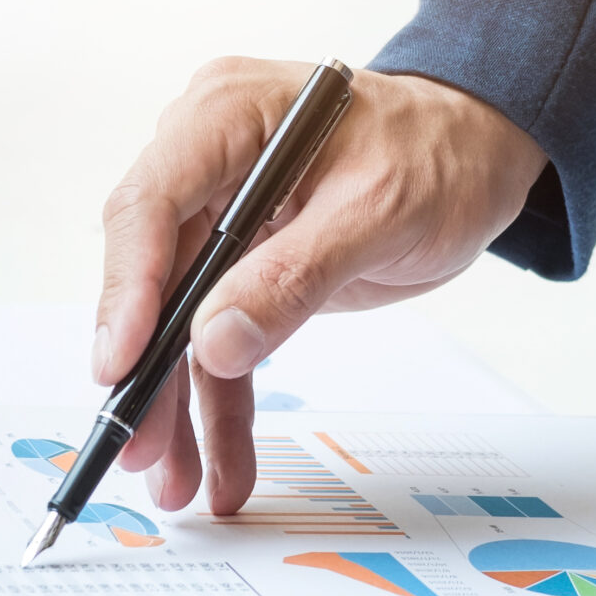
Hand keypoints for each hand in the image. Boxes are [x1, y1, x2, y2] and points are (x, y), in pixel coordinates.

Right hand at [94, 57, 546, 512]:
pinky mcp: (241, 265)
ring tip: (176, 480)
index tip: (122, 362)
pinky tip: (219, 462)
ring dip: (176, 405)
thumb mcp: (381, 209)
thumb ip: (297, 273)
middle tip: (138, 444)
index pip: (151, 202)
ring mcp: (220, 217)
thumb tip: (216, 340)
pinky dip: (218, 402)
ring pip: (178, 322)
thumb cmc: (437, 153)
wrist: (473, 154)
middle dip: (146, 370)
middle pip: (153, 274)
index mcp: (226, 115)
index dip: (126, 287)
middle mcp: (206, 162)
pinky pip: (218, 341)